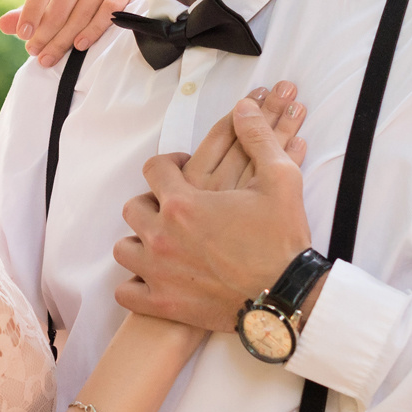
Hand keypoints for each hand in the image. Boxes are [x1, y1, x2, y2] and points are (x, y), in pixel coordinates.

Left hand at [0, 0, 140, 67]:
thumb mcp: (48, 1)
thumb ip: (26, 12)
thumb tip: (3, 25)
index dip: (32, 10)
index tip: (23, 34)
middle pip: (62, 0)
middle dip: (46, 31)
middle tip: (35, 53)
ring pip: (83, 9)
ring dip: (65, 37)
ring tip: (50, 56)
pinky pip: (109, 9)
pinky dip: (93, 29)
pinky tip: (79, 45)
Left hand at [115, 89, 314, 331]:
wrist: (287, 297)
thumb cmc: (282, 239)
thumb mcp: (280, 178)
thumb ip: (258, 138)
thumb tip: (244, 107)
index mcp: (183, 202)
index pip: (154, 169)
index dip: (168, 166)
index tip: (181, 173)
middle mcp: (162, 235)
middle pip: (134, 207)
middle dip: (152, 204)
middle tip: (174, 210)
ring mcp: (158, 272)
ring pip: (124, 247)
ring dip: (139, 241)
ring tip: (162, 242)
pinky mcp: (162, 304)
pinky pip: (125, 291)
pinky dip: (135, 283)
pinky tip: (153, 277)